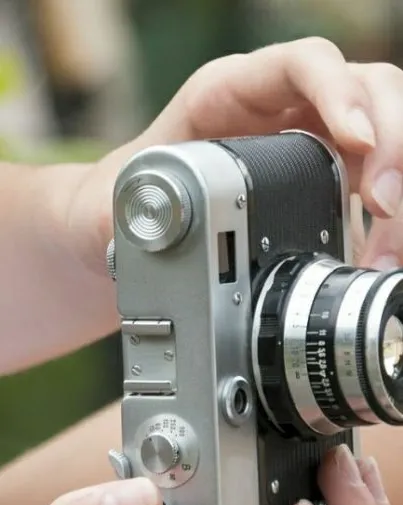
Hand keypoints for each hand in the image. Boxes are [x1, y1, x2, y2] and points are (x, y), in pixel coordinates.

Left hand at [70, 37, 402, 277]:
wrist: (128, 237)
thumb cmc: (124, 206)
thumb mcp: (107, 204)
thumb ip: (120, 213)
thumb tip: (158, 222)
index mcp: (230, 95)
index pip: (301, 64)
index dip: (338, 92)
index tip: (356, 140)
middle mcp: (282, 110)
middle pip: (366, 93)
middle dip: (388, 143)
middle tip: (382, 204)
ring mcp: (312, 144)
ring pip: (385, 136)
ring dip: (397, 188)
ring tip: (384, 253)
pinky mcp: (328, 184)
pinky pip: (378, 185)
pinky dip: (388, 220)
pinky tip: (377, 258)